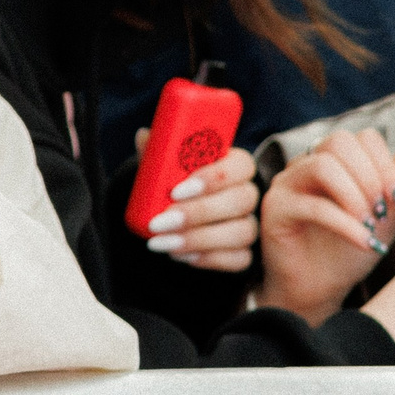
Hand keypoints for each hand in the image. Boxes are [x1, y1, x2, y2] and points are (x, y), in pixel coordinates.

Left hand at [134, 129, 259, 271]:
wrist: (167, 213)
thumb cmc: (169, 182)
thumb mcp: (161, 165)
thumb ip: (157, 152)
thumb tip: (145, 136)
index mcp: (232, 164)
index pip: (240, 164)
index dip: (212, 177)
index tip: (175, 190)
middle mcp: (247, 193)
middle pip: (240, 201)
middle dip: (198, 213)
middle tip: (161, 221)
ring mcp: (249, 223)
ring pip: (241, 232)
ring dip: (198, 239)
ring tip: (162, 242)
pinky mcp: (245, 251)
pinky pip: (239, 259)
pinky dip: (208, 258)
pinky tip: (180, 255)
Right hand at [255, 129, 394, 323]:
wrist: (320, 287)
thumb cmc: (348, 248)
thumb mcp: (386, 212)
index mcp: (334, 161)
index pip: (362, 137)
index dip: (388, 165)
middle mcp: (306, 165)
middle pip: (339, 142)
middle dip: (371, 177)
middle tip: (383, 212)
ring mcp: (287, 184)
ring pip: (322, 166)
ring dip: (356, 197)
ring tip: (370, 225)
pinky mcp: (275, 209)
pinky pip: (312, 205)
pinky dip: (346, 225)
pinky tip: (363, 242)